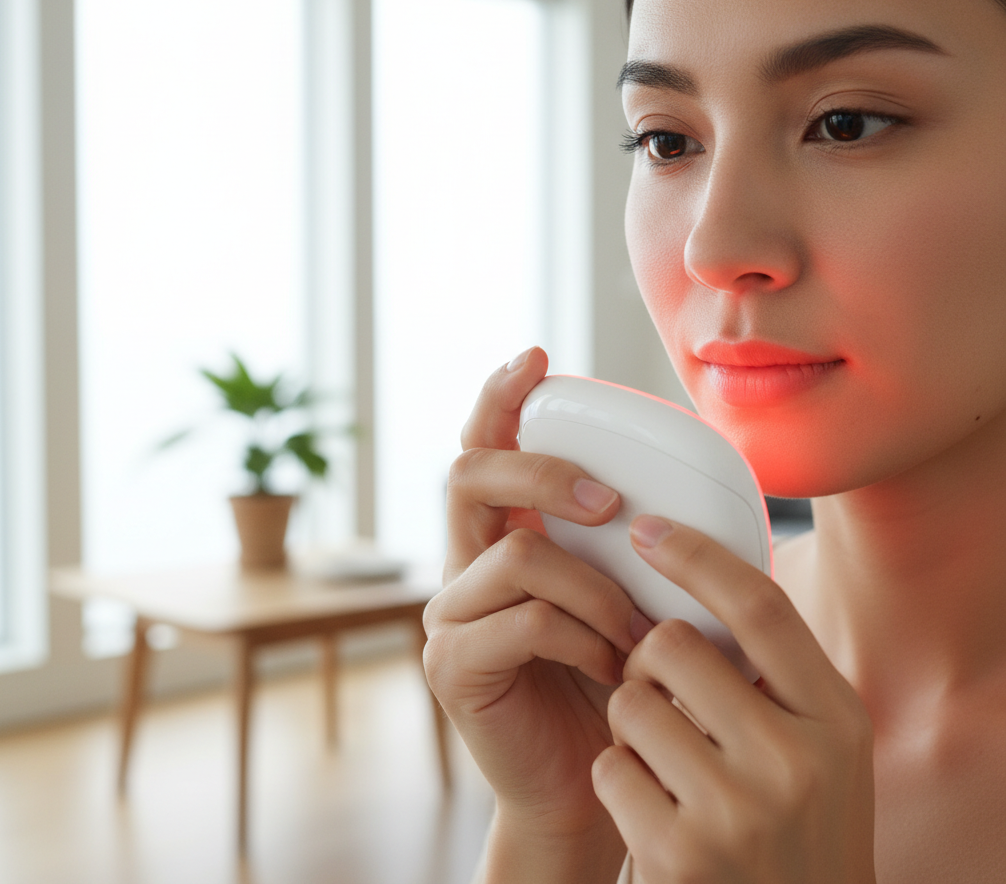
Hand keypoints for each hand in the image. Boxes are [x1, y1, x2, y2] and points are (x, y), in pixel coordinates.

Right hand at [423, 347, 649, 880]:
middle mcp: (465, 560)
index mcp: (505, 532)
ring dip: (595, 588)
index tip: (536, 360)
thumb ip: (632, 543)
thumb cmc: (618, 681)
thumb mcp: (630, 595)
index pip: (487, 445)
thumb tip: (693, 487)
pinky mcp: (453, 663)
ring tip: (635, 635)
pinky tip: (613, 670)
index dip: (502, 398)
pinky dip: (583, 638)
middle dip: (545, 471)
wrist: (591, 784)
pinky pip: (523, 621)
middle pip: (474, 473)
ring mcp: (451, 611)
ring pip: (516, 552)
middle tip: (609, 501)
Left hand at [593, 515, 875, 883]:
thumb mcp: (820, 744)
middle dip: (647, 657)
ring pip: (630, 703)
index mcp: (836, 718)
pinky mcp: (679, 854)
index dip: (696, 556)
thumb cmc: (799, 824)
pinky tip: (653, 808)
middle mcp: (795, 761)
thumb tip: (701, 572)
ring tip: (666, 761)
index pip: (759, 606)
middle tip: (659, 689)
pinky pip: (609, 765)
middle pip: (671, 645)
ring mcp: (737, 812)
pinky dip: (618, 777)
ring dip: (631, 723)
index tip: (648, 529)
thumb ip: (776, 671)